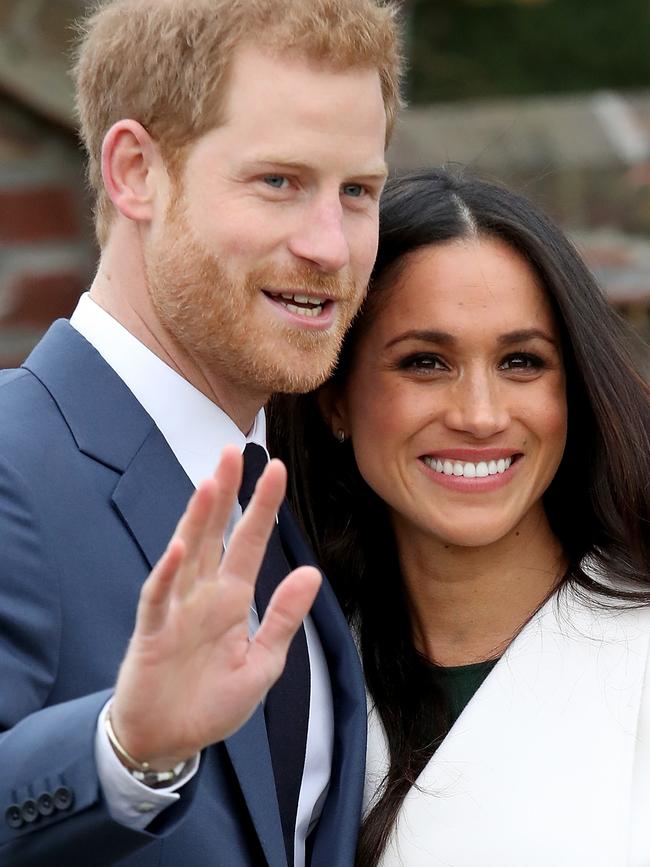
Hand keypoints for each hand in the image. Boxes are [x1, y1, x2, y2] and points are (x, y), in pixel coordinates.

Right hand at [109, 445, 321, 770]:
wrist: (169, 742)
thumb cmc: (212, 702)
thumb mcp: (263, 664)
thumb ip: (283, 618)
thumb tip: (310, 572)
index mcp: (233, 599)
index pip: (250, 542)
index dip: (263, 507)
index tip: (277, 469)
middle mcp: (204, 594)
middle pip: (216, 534)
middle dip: (226, 494)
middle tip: (235, 451)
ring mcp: (176, 609)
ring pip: (188, 553)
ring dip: (198, 518)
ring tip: (211, 482)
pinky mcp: (152, 632)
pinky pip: (159, 597)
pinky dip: (168, 573)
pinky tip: (180, 546)